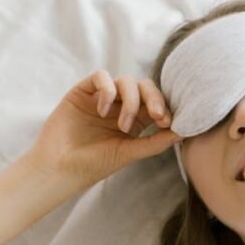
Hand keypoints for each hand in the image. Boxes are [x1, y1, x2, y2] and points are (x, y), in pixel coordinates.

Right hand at [21, 69, 180, 184]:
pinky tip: (102, 110)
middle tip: (156, 115)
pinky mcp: (83, 91)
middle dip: (154, 98)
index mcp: (134, 121)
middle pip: (144, 87)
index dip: (164, 107)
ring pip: (126, 81)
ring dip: (130, 100)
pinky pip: (102, 76)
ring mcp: (101, 98)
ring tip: (121, 125)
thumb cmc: (93, 165)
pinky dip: (108, 90)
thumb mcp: (128, 153)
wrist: (60, 168)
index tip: (167, 121)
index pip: (155, 103)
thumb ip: (155, 142)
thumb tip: (183, 132)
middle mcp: (119, 107)